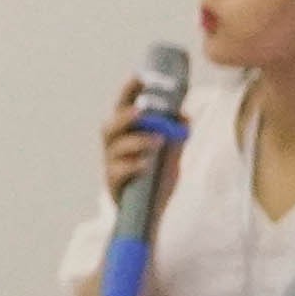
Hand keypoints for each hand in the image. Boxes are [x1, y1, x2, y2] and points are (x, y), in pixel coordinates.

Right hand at [92, 79, 188, 213]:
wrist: (149, 218)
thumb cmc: (156, 183)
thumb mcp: (170, 156)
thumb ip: (174, 136)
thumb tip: (183, 116)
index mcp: (125, 137)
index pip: (123, 109)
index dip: (128, 92)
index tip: (139, 77)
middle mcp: (114, 150)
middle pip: (110, 127)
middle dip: (126, 116)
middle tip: (144, 111)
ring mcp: (111, 168)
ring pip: (114, 148)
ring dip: (136, 140)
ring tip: (158, 140)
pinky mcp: (114, 187)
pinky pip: (117, 172)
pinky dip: (132, 165)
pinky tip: (146, 164)